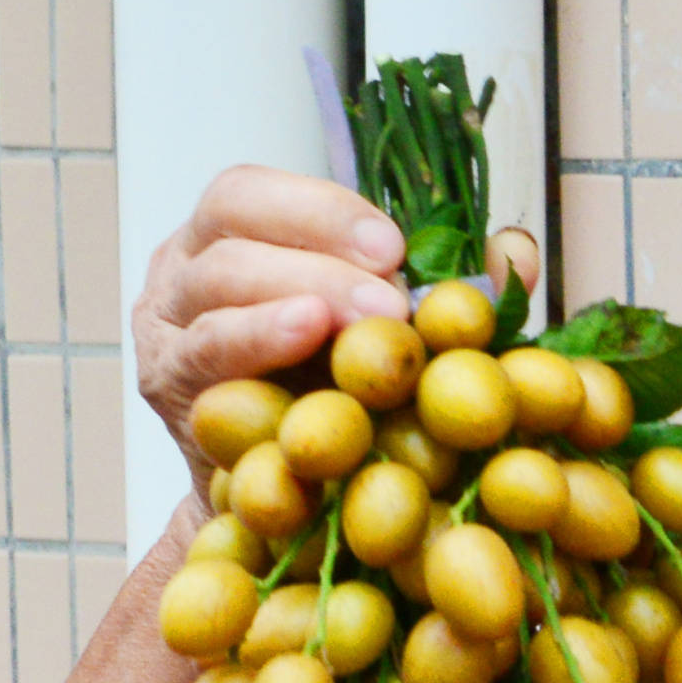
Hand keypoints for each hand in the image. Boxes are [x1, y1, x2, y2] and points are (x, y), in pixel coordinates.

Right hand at [137, 167, 482, 460]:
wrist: (273, 493)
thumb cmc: (328, 389)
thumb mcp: (384, 327)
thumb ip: (441, 284)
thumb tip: (518, 250)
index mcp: (231, 229)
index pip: (259, 189)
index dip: (323, 208)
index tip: (394, 245)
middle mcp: (185, 265)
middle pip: (236, 225)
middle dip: (322, 252)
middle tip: (393, 294)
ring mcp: (164, 322)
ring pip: (219, 281)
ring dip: (302, 292)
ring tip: (367, 320)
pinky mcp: (163, 382)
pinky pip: (205, 349)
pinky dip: (258, 337)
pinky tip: (307, 335)